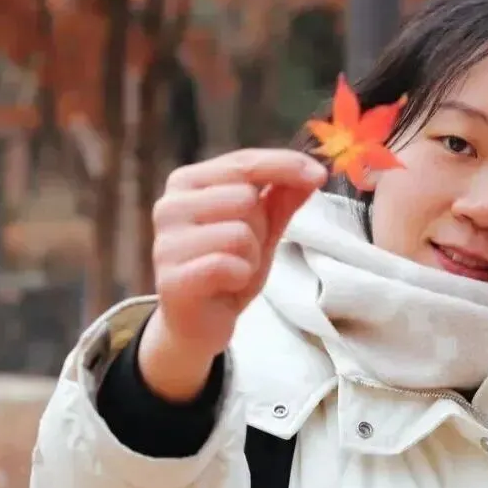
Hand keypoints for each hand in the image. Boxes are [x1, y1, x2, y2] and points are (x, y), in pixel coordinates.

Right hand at [139, 149, 325, 400]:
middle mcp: (169, 206)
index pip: (243, 162)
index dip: (285, 166)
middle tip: (243, 251)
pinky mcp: (172, 278)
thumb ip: (282, 198)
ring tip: (233, 270)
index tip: (321, 174)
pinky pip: (228, 264)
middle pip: (244, 197)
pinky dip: (239, 277)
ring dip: (250, 256)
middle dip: (259, 227)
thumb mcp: (261, 230)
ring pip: (239, 232)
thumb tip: (314, 170)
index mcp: (187, 183)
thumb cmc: (227, 270)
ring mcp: (166, 242)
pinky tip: (226, 285)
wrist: (199, 325)